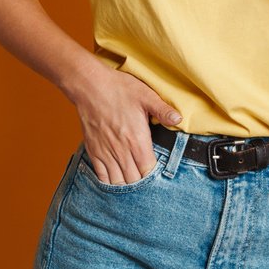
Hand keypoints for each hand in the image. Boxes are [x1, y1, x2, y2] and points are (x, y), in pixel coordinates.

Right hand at [68, 66, 183, 185]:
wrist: (89, 86)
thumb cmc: (118, 89)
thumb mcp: (146, 96)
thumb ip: (163, 110)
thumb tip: (179, 119)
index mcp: (137, 140)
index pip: (148, 170)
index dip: (154, 174)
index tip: (158, 170)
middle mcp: (121, 150)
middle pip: (134, 179)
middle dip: (142, 181)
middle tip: (147, 176)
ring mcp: (105, 152)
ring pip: (118, 181)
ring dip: (127, 183)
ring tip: (133, 178)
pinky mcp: (93, 151)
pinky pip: (101, 176)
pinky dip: (109, 181)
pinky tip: (116, 177)